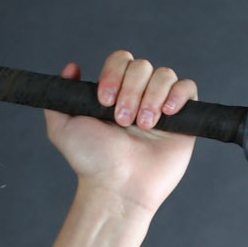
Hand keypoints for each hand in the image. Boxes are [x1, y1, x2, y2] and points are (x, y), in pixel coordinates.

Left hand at [44, 50, 198, 214]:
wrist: (118, 185)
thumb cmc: (92, 161)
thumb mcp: (62, 129)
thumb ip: (59, 98)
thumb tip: (71, 68)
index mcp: (114, 93)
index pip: (120, 60)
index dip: (113, 73)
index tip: (104, 100)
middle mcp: (138, 95)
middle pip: (142, 65)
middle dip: (130, 90)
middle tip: (122, 121)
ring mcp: (161, 106)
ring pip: (164, 74)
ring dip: (151, 97)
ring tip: (142, 125)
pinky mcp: (184, 118)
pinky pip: (188, 88)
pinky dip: (177, 94)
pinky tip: (165, 114)